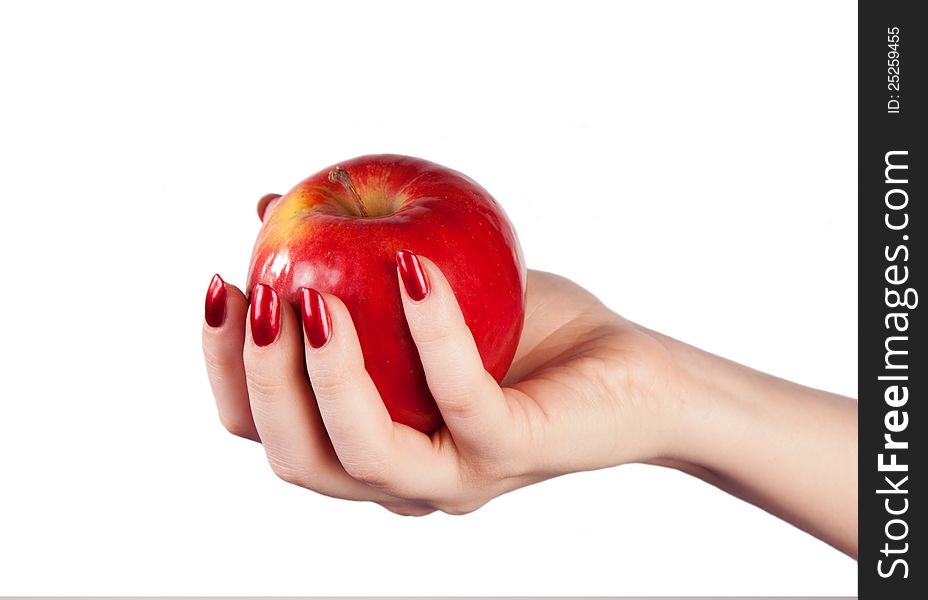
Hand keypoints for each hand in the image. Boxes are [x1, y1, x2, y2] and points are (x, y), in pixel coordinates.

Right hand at [202, 198, 680, 515]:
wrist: (638, 372)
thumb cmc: (532, 333)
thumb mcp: (428, 288)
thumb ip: (350, 263)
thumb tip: (269, 204)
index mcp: (374, 446)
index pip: (269, 431)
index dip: (226, 369)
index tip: (219, 286)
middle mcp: (405, 481)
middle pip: (294, 459)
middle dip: (254, 379)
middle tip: (253, 290)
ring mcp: (459, 476)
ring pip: (361, 454)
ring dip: (320, 373)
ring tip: (309, 294)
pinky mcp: (515, 450)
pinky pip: (460, 395)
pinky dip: (429, 329)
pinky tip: (413, 265)